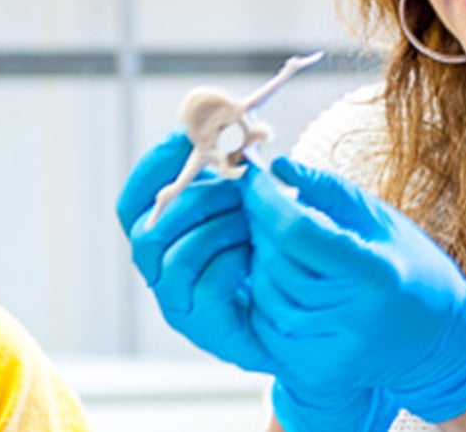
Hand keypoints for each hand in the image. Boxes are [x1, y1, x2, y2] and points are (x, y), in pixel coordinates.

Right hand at [116, 132, 274, 372]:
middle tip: (237, 182)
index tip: (187, 137)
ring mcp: (184, 303)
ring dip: (213, 229)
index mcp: (170, 234)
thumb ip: (250, 172)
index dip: (154, 167)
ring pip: (171, 259)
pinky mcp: (209, 329)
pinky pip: (204, 291)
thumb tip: (233, 142)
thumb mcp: (276, 200)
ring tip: (252, 221)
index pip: (135, 201)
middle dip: (192, 198)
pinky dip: (230, 264)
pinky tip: (256, 256)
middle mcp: (166, 269)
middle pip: (145, 231)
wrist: (331, 310)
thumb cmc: (297, 248)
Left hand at [242, 155, 465, 422]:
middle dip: (258, 228)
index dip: (267, 202)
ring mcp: (333, 352)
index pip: (299, 233)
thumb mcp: (381, 220)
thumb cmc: (413, 268)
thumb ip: (328, 190)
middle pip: (278, 266)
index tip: (253, 177)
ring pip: (266, 298)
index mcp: (376, 275)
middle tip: (258, 205)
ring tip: (272, 241)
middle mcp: (354, 319)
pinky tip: (278, 278)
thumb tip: (277, 166)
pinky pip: (268, 329)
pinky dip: (264, 299)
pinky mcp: (317, 374)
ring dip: (259, 264)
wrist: (440, 341)